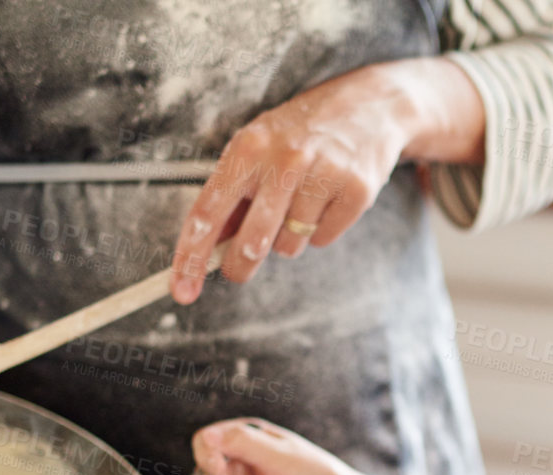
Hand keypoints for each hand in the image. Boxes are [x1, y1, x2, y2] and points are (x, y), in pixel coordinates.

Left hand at [171, 63, 419, 299]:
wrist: (371, 104)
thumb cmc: (302, 131)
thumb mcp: (259, 148)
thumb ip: (234, 195)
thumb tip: (209, 247)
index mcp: (248, 147)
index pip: (208, 211)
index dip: (191, 256)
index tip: (181, 290)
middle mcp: (284, 159)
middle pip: (251, 242)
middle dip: (240, 266)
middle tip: (238, 270)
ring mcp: (323, 174)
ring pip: (289, 245)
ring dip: (288, 239)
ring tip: (299, 206)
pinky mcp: (355, 191)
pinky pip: (323, 240)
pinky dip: (320, 231)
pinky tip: (327, 202)